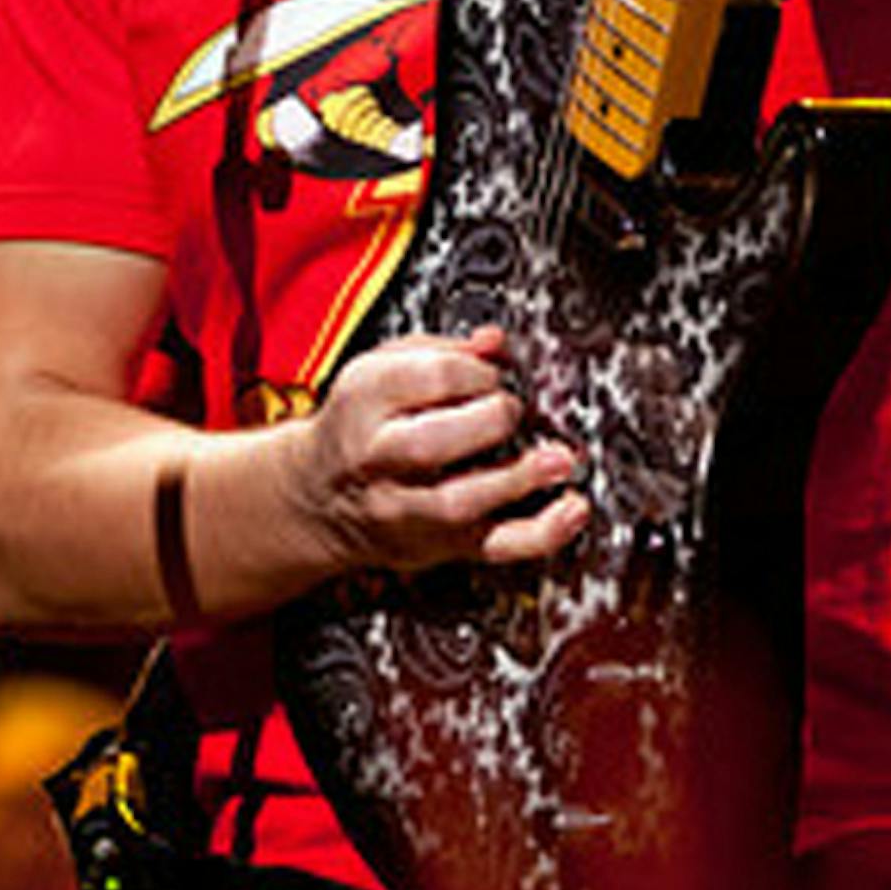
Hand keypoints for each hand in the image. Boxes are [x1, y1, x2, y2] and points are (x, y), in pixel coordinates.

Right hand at [292, 323, 587, 574]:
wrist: (319, 497)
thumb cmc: (360, 424)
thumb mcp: (381, 370)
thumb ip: (440, 350)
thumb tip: (496, 343)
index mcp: (364, 401)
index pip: (430, 377)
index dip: (477, 370)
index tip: (492, 373)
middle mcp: (378, 459)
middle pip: (434, 443)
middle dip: (490, 419)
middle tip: (512, 408)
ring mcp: (406, 508)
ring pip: (459, 502)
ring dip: (518, 480)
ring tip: (559, 459)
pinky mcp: (438, 545)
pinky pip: (492, 546)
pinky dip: (540, 533)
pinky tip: (570, 510)